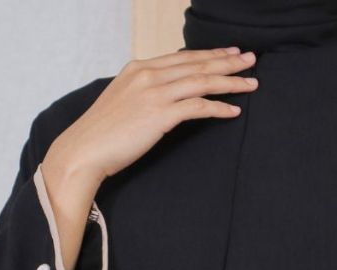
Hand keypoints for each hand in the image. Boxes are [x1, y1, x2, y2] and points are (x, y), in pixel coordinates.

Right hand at [47, 47, 258, 187]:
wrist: (85, 149)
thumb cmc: (103, 132)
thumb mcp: (123, 101)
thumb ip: (144, 92)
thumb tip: (163, 95)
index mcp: (139, 67)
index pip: (183, 57)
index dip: (210, 54)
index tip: (230, 52)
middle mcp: (148, 74)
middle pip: (197, 64)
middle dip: (228, 61)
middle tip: (252, 60)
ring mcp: (154, 93)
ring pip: (202, 81)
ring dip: (230, 81)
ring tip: (252, 83)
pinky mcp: (159, 115)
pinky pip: (197, 106)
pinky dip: (218, 107)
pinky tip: (234, 110)